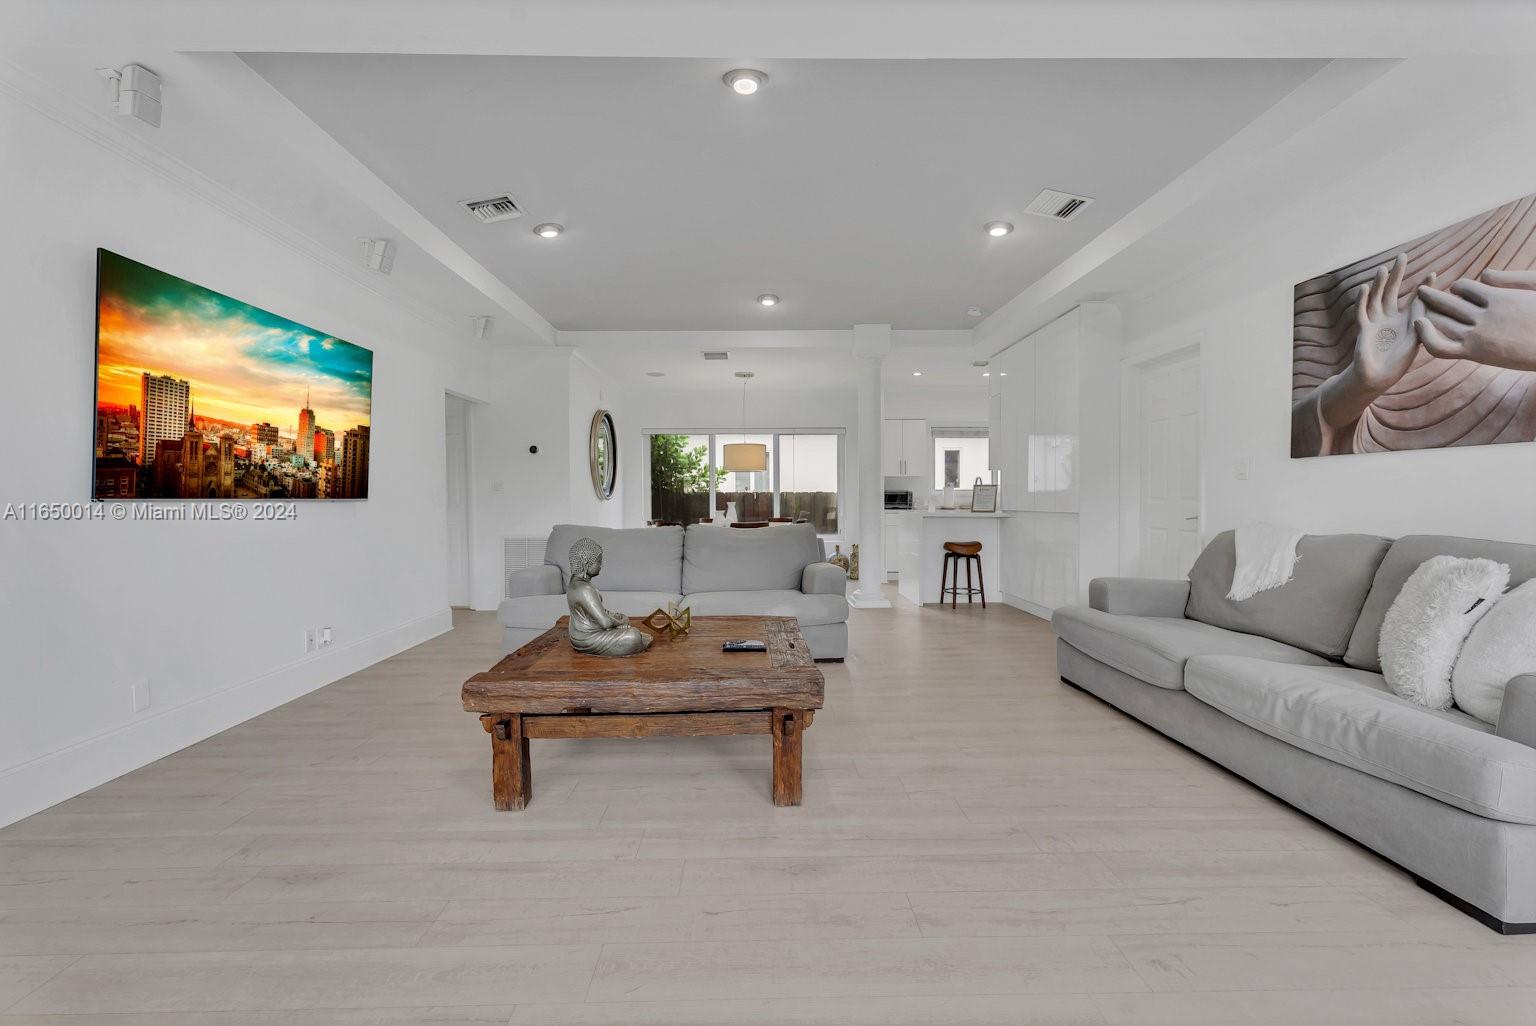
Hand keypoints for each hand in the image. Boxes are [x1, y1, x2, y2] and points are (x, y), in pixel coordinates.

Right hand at [1349, 253, 1421, 391]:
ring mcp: (1376, 322)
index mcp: (1407, 322)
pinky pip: (1362, 312)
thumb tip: (1425, 300)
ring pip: (1377, 298)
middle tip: (1402, 256)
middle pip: (1393, 291)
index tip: (1433, 274)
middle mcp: (1391, 318)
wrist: (1376, 378)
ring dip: (1380, 284)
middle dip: (1398, 274)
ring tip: (1383, 269)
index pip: (1416, 300)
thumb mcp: (1414, 341)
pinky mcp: (1364, 329)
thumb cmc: (1397, 364)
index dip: (1424, 287)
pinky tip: (1365, 288)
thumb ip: (1419, 320)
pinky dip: (1363, 300)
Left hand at [1415, 268, 1535, 370]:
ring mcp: (1478, 334)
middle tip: (1422, 294)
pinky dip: (1425, 337)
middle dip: (1432, 297)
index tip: (1458, 294)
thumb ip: (1509, 280)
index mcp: (1499, 296)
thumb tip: (1483, 274)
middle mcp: (1485, 313)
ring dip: (1427, 314)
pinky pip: (1440, 347)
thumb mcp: (1535, 288)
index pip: (1464, 287)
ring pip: (1439, 321)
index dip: (1457, 289)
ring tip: (1418, 310)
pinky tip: (1420, 327)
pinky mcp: (1474, 353)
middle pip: (1446, 301)